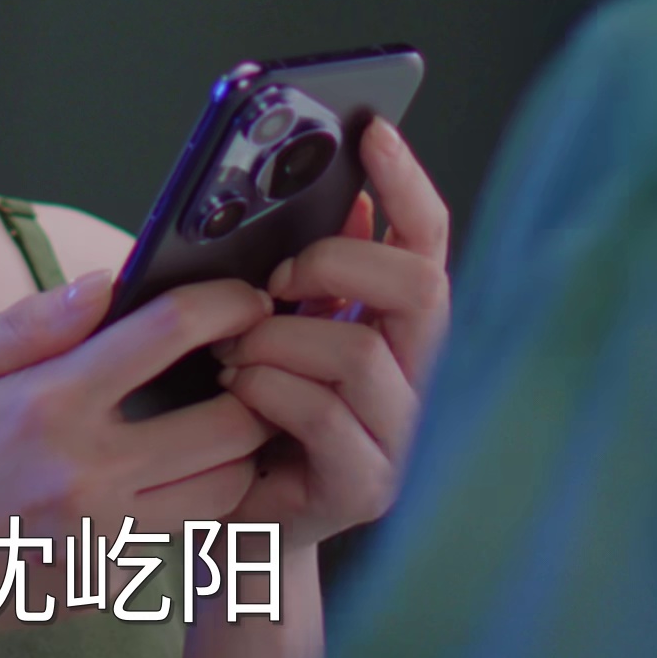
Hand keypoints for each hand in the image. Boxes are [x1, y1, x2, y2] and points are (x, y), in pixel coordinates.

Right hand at [0, 269, 278, 657]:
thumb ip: (30, 324)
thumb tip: (106, 282)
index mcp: (48, 404)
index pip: (169, 334)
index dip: (226, 306)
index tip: (248, 299)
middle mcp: (87, 473)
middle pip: (231, 426)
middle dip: (255, 390)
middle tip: (246, 372)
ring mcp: (102, 537)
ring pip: (224, 492)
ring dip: (234, 455)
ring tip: (212, 428)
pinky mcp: (107, 583)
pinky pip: (176, 536)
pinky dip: (180, 506)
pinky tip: (153, 484)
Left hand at [207, 116, 451, 552]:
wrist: (227, 530)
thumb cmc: (240, 418)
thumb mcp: (265, 329)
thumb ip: (302, 270)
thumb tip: (332, 189)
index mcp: (399, 327)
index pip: (429, 240)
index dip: (407, 181)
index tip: (372, 127)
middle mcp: (421, 377)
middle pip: (422, 286)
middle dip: (338, 265)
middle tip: (276, 279)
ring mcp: (403, 435)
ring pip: (362, 352)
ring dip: (281, 342)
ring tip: (235, 356)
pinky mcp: (369, 485)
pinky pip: (322, 413)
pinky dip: (267, 391)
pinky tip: (238, 397)